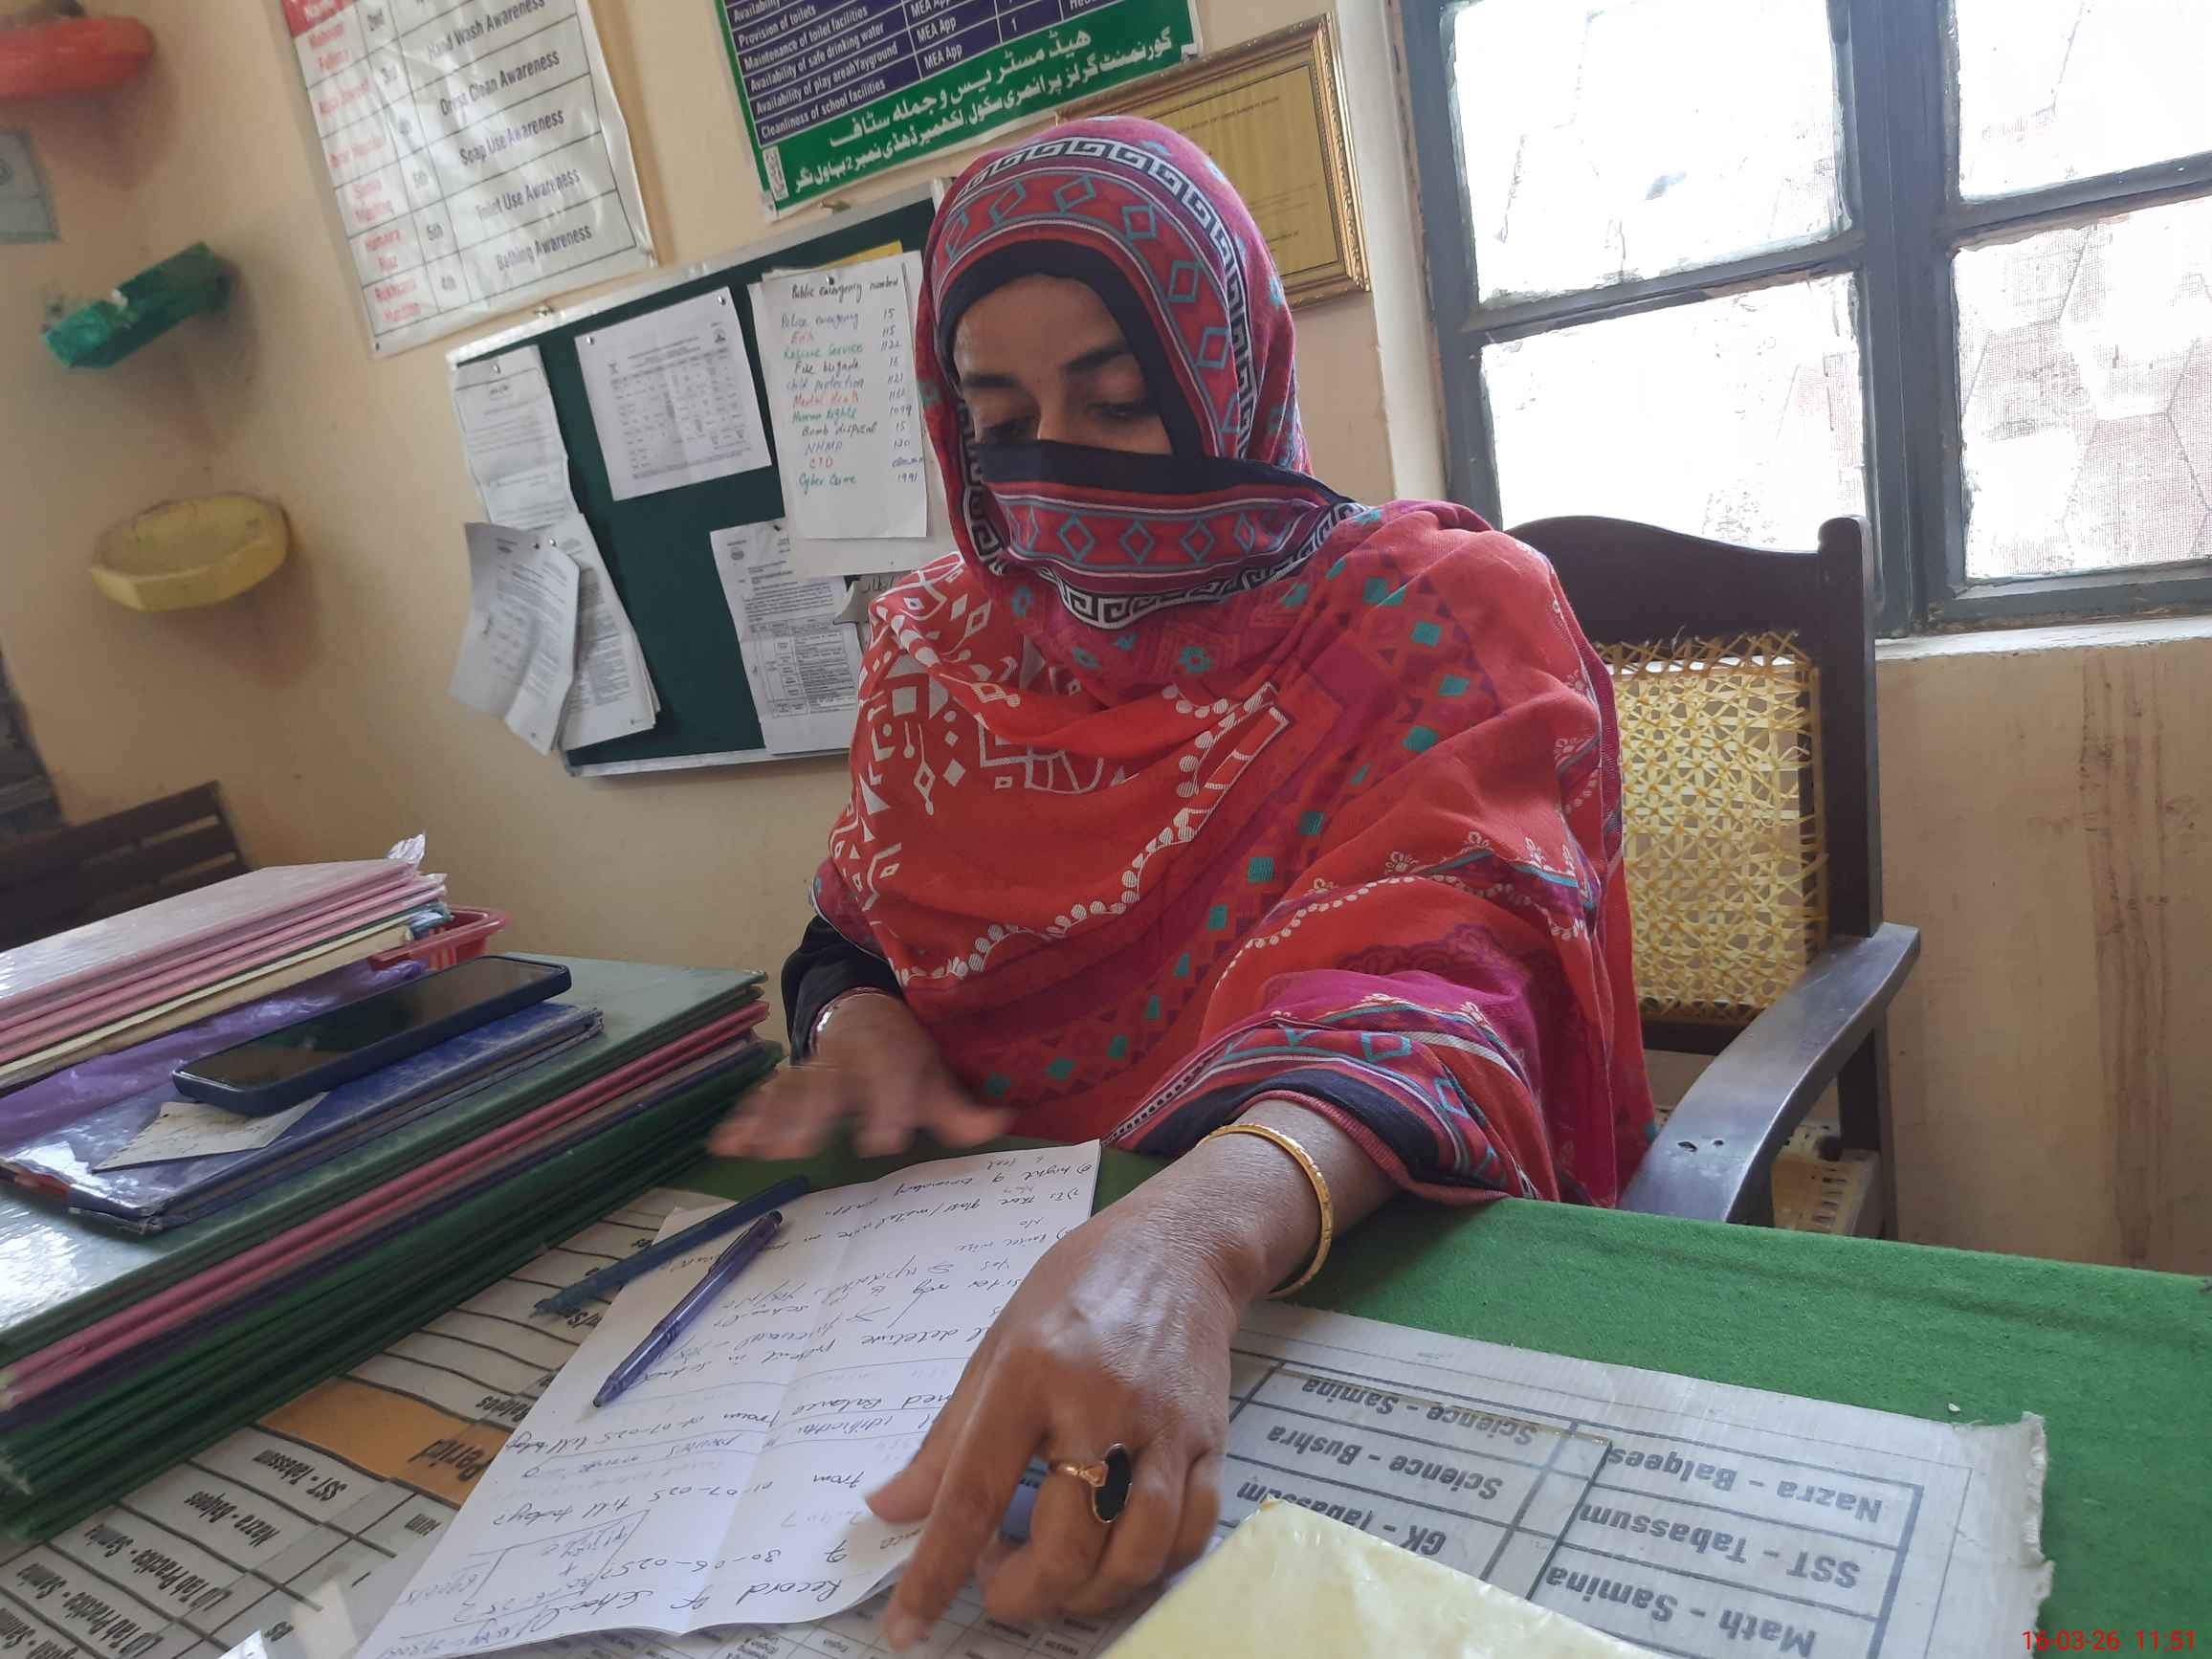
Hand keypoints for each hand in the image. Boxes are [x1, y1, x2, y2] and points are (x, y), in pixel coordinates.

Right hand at [707, 994, 1011, 1159]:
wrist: (864, 1010)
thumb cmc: (903, 1053)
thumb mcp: (934, 1074)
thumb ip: (960, 1109)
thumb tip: (1001, 1124)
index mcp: (890, 1061)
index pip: (890, 1084)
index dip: (887, 1111)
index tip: (882, 1142)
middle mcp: (849, 1064)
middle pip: (830, 1088)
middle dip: (813, 1115)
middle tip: (799, 1146)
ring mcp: (815, 1069)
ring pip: (790, 1092)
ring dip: (768, 1119)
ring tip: (750, 1147)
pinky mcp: (791, 1077)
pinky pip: (765, 1095)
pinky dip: (744, 1117)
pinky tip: (724, 1143)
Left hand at [864, 1182, 1250, 1646]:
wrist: (1179, 1247)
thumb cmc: (1077, 1288)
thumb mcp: (996, 1345)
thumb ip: (946, 1438)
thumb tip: (890, 1508)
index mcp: (1030, 1373)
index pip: (974, 1494)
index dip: (937, 1571)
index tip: (907, 1627)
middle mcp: (1100, 1403)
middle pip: (1066, 1544)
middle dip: (1021, 1594)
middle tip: (997, 1582)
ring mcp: (1164, 1427)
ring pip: (1135, 1555)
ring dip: (1087, 1595)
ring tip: (1056, 1578)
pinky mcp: (1210, 1440)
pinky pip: (1189, 1534)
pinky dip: (1150, 1568)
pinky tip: (1118, 1556)